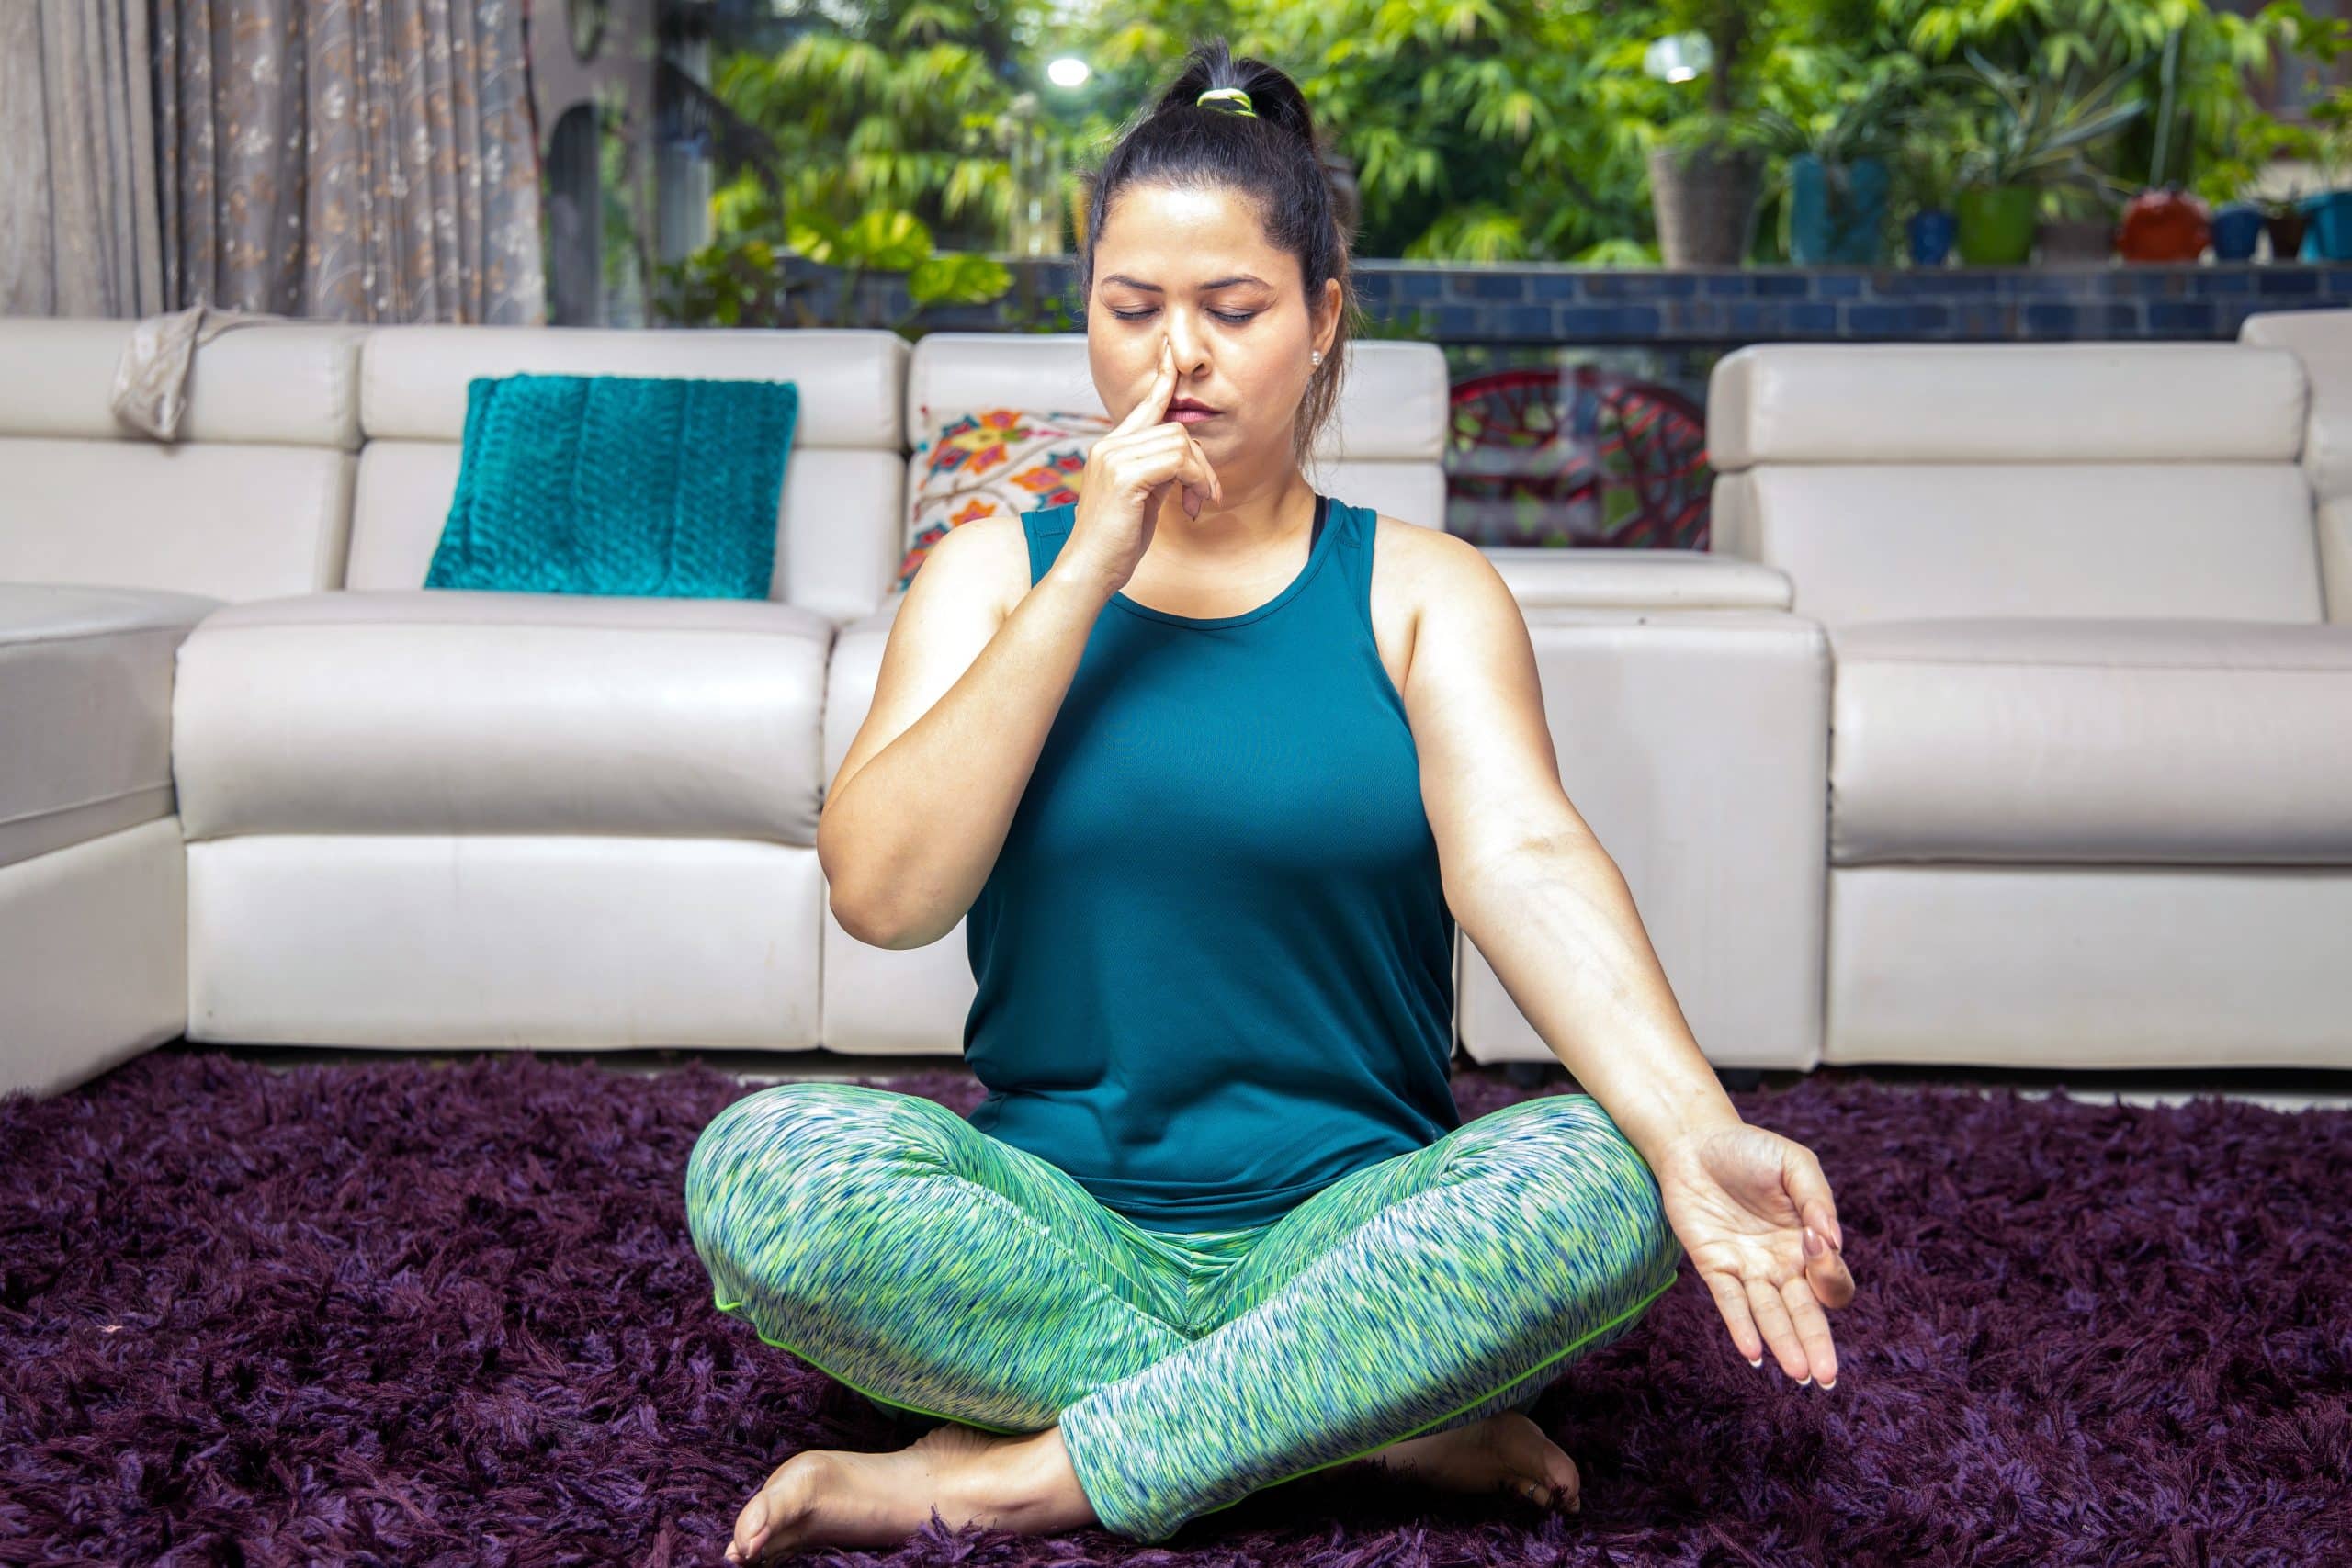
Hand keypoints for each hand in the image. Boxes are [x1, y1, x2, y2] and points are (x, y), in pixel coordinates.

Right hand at [1061, 332, 1221, 592]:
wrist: (1089, 572)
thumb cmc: (1116, 544)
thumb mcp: (1142, 500)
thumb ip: (1158, 472)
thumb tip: (1184, 458)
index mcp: (1110, 448)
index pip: (1144, 404)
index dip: (1164, 379)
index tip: (1174, 353)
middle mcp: (1108, 446)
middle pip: (1174, 427)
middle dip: (1200, 461)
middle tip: (1204, 496)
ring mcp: (1113, 458)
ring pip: (1180, 441)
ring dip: (1201, 474)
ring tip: (1196, 504)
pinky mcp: (1124, 475)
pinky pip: (1178, 460)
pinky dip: (1196, 481)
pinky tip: (1191, 505)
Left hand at [1650, 1121, 1855, 1385]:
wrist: (1694, 1141)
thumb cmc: (1750, 1150)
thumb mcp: (1794, 1164)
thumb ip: (1818, 1199)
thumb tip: (1832, 1242)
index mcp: (1808, 1243)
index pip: (1830, 1280)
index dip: (1830, 1273)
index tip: (1817, 1244)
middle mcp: (1781, 1264)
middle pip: (1805, 1313)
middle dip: (1817, 1344)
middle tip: (1827, 1376)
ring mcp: (1748, 1268)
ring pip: (1770, 1315)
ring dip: (1784, 1344)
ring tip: (1799, 1374)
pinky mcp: (1714, 1265)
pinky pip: (1730, 1302)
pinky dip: (1742, 1326)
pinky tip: (1753, 1352)